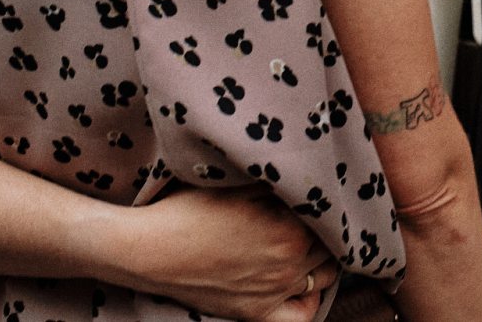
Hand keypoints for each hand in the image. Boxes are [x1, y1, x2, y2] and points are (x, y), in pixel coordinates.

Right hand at [123, 185, 337, 319]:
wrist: (150, 250)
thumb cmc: (189, 209)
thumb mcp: (238, 182)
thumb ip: (277, 181)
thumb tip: (304, 174)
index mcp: (292, 232)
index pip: (329, 215)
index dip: (323, 201)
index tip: (313, 190)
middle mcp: (289, 267)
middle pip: (331, 246)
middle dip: (326, 228)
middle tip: (310, 212)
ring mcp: (274, 294)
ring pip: (323, 278)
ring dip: (322, 258)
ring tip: (309, 239)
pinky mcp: (255, 313)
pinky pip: (301, 316)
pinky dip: (310, 301)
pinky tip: (305, 283)